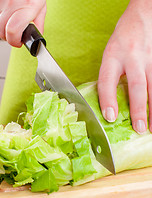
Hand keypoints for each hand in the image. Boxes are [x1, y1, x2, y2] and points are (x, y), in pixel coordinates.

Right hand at [0, 0, 46, 46]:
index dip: (14, 41)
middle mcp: (10, 4)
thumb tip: (36, 37)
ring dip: (2, 30)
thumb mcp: (41, 6)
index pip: (12, 32)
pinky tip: (5, 18)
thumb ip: (38, 24)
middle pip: (1, 32)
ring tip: (11, 26)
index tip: (19, 42)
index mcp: (25, 7)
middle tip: (15, 36)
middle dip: (8, 38)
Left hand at [98, 0, 151, 133]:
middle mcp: (133, 57)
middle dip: (138, 109)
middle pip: (136, 86)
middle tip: (138, 128)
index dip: (107, 100)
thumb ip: (110, 75)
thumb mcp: (110, 54)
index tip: (110, 117)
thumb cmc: (124, 37)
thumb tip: (109, 101)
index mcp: (113, 56)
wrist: (144, 13)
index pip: (107, 81)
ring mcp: (151, 57)